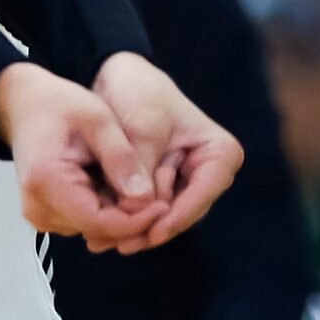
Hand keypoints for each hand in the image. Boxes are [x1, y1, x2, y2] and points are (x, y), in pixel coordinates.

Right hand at [0, 62, 169, 244]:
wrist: (23, 104)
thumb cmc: (59, 104)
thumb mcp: (98, 120)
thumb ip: (121, 158)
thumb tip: (145, 198)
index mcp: (47, 182)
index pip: (100, 222)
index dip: (136, 219)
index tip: (166, 205)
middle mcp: (38, 209)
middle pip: (98, 230)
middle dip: (132, 218)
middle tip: (161, 195)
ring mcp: (39, 215)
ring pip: (93, 229)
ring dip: (120, 214)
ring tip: (139, 186)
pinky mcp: (45, 215)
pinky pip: (83, 221)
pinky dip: (105, 210)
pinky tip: (117, 187)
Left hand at [90, 52, 241, 252]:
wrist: (118, 76)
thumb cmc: (139, 91)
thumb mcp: (142, 126)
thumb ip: (142, 166)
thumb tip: (137, 206)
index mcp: (219, 153)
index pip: (203, 194)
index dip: (177, 217)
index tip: (153, 232)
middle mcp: (207, 173)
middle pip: (180, 212)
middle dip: (148, 228)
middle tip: (119, 244)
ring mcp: (182, 182)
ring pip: (159, 217)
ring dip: (131, 230)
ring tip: (101, 242)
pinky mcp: (158, 187)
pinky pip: (143, 210)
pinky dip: (123, 219)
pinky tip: (99, 233)